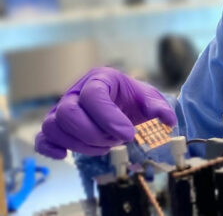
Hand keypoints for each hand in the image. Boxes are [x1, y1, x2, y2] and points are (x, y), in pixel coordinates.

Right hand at [35, 67, 176, 158]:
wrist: (124, 105)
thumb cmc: (134, 100)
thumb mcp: (150, 99)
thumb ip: (159, 107)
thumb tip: (167, 120)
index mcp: (100, 79)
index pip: (93, 95)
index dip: (108, 118)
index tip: (128, 134)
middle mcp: (76, 92)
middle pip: (68, 113)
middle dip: (93, 133)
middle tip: (116, 141)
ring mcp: (63, 109)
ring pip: (55, 126)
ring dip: (80, 144)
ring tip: (105, 147)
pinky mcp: (57, 126)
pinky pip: (42, 137)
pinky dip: (49, 148)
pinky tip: (65, 155)